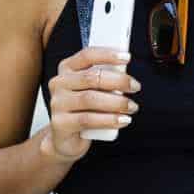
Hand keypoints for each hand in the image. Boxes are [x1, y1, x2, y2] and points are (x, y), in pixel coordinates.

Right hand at [43, 47, 140, 162]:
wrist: (66, 138)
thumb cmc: (84, 108)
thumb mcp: (92, 89)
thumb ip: (104, 77)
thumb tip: (127, 73)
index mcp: (67, 68)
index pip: (87, 55)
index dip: (108, 55)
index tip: (128, 57)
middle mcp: (59, 83)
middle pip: (91, 78)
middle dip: (118, 80)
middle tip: (135, 86)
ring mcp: (57, 103)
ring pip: (90, 99)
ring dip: (117, 102)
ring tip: (132, 107)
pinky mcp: (60, 123)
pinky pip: (88, 119)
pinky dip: (109, 120)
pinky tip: (123, 120)